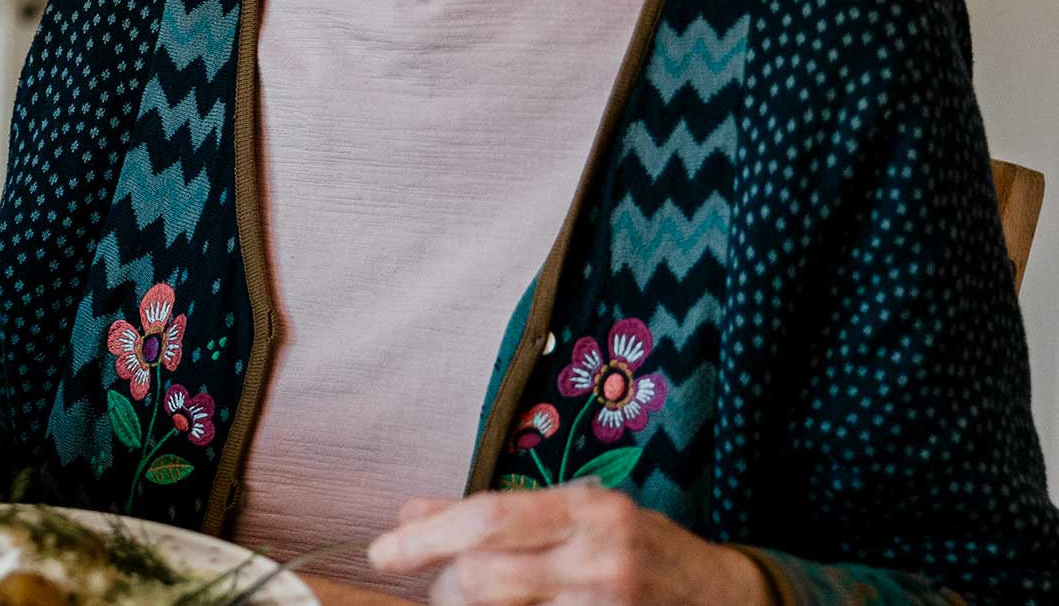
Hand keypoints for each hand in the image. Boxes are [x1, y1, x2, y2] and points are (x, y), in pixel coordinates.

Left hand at [368, 486, 769, 605]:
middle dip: (440, 587)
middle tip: (431, 587)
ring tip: (463, 601)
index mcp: (589, 511)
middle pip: (484, 577)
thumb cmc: (638, 547)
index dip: (425, 537)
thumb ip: (494, 512)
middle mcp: (599, 559)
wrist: (725, 599)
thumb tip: (410, 512)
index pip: (489, 518)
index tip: (383, 552)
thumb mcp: (577, 512)